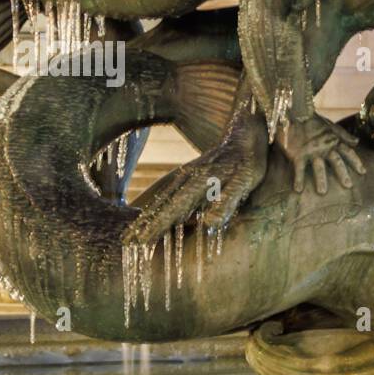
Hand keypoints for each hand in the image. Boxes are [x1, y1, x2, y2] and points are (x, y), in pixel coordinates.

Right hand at [123, 106, 267, 245]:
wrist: (245, 132)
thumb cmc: (248, 161)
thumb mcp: (244, 182)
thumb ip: (226, 202)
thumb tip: (208, 224)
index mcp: (198, 184)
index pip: (173, 210)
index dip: (157, 226)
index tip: (141, 242)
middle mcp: (186, 179)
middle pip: (160, 205)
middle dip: (143, 224)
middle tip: (125, 242)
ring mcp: (185, 175)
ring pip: (160, 198)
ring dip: (145, 215)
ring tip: (130, 231)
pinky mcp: (188, 173)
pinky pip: (166, 191)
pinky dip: (154, 204)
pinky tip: (147, 211)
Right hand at [277, 116, 364, 193]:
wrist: (294, 112)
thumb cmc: (313, 120)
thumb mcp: (331, 127)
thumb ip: (344, 135)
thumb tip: (357, 142)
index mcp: (333, 141)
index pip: (348, 152)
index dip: (356, 162)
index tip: (363, 172)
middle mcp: (324, 147)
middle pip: (336, 162)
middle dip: (343, 174)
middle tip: (348, 186)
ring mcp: (311, 151)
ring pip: (319, 168)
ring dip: (321, 180)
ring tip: (322, 192)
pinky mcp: (298, 154)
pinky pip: (299, 169)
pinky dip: (299, 179)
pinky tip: (298, 190)